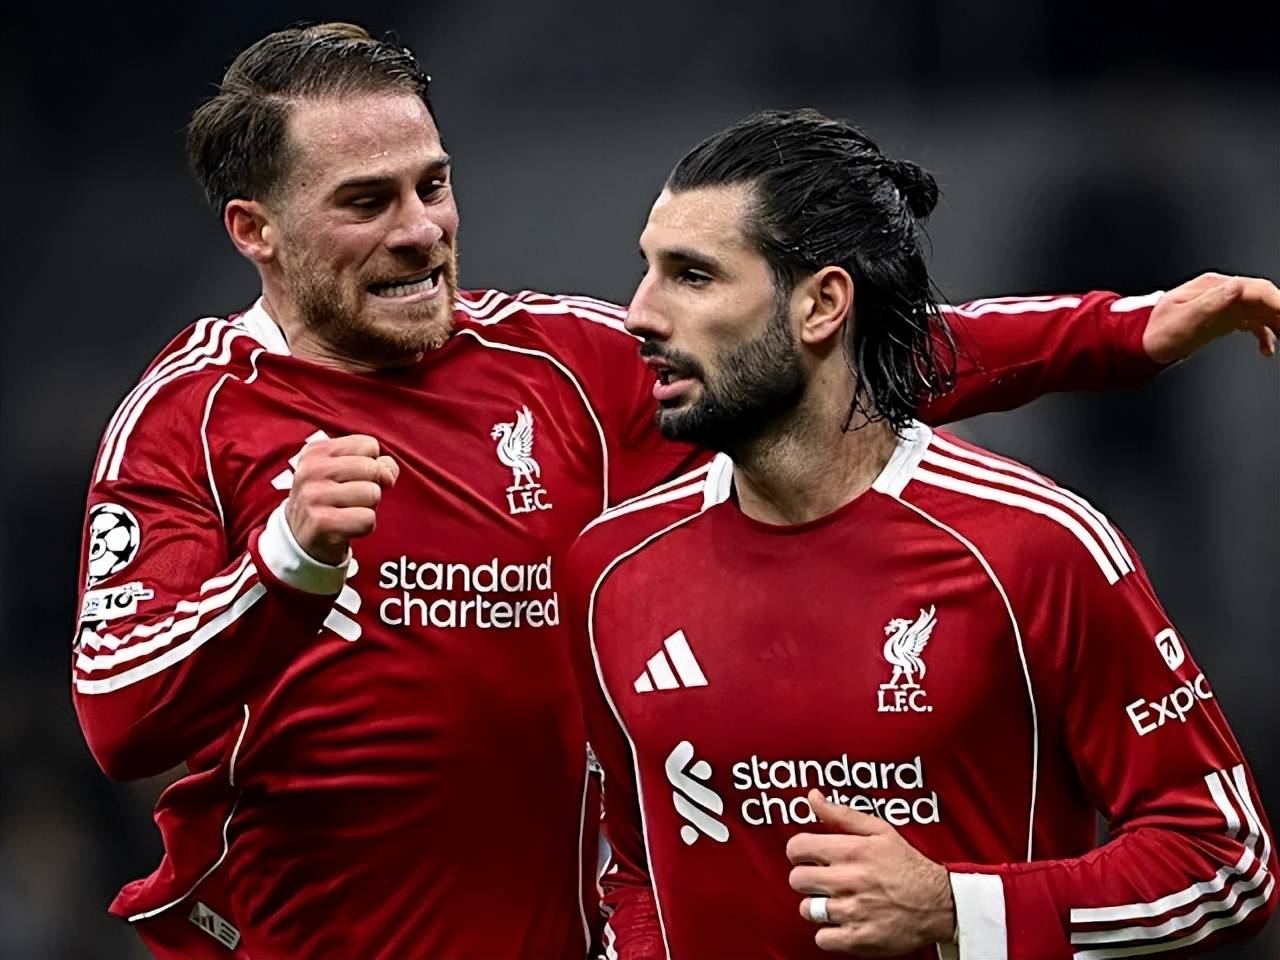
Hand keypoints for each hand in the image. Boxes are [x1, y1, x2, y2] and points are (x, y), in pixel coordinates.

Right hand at [285, 434, 398, 564]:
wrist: (303, 539)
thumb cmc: (334, 499)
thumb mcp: (350, 472)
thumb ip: (378, 464)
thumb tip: (388, 476)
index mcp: (315, 451)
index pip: (369, 445)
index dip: (370, 465)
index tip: (351, 479)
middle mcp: (310, 471)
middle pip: (372, 468)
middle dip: (371, 486)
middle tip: (349, 499)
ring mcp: (313, 497)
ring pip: (372, 493)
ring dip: (368, 507)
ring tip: (347, 512)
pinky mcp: (322, 523)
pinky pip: (368, 519)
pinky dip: (365, 526)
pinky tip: (346, 527)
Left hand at [786, 790, 954, 954]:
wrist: (940, 903)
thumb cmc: (908, 865)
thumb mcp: (879, 830)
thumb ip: (842, 814)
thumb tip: (813, 797)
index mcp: (852, 851)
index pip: (796, 848)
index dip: (798, 851)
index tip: (807, 855)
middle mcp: (849, 880)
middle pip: (797, 879)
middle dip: (806, 877)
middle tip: (822, 878)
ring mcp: (853, 911)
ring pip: (807, 909)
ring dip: (816, 905)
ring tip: (834, 900)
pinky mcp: (859, 939)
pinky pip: (822, 938)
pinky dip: (828, 932)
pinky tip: (842, 921)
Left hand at [1143, 273, 1279, 363]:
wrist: (1139, 343)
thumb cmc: (1156, 332)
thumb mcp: (1184, 318)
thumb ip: (1212, 302)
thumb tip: (1237, 287)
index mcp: (1214, 286)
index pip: (1256, 289)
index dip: (1278, 302)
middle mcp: (1222, 292)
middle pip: (1263, 298)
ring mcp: (1223, 305)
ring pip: (1261, 310)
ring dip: (1277, 322)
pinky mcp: (1223, 319)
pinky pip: (1251, 323)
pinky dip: (1263, 334)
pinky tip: (1268, 349)